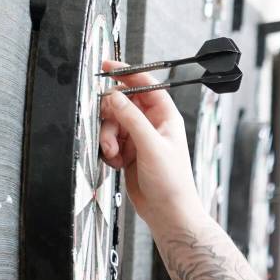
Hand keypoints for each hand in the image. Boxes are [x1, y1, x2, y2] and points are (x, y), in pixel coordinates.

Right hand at [98, 59, 202, 231]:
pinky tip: (116, 163)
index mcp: (165, 117)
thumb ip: (131, 119)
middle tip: (109, 131)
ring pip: (112, 124)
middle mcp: (152, 125)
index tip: (107, 67)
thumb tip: (114, 96)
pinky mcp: (129, 153)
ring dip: (108, 138)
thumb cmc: (172, 182)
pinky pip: (109, 142)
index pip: (146, 86)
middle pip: (122, 104)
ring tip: (114, 154)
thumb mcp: (151, 146)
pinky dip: (108, 151)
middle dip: (111, 117)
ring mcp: (140, 139)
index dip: (127, 74)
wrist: (168, 213)